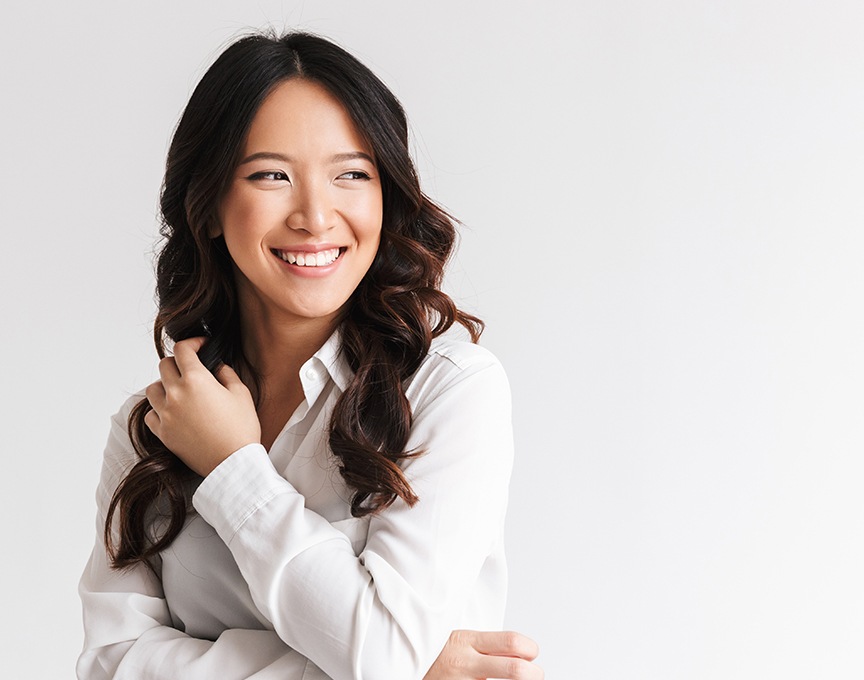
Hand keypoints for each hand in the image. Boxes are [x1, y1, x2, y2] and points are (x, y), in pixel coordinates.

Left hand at [144, 337, 260, 476]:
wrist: (232, 463)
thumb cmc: (240, 429)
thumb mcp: (241, 394)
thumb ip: (227, 373)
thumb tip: (217, 367)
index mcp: (196, 379)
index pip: (182, 349)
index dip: (192, 343)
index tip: (200, 346)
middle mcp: (176, 394)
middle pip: (164, 365)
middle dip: (178, 363)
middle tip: (191, 369)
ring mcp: (166, 414)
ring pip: (152, 389)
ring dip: (165, 385)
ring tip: (180, 391)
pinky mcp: (162, 433)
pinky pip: (150, 414)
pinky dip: (159, 409)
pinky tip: (173, 412)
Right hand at [423, 630, 542, 679]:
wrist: (402, 667)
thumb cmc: (433, 655)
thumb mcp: (457, 640)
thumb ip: (485, 646)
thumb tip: (519, 651)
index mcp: (466, 641)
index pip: (512, 642)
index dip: (530, 649)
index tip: (531, 654)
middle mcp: (465, 663)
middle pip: (516, 669)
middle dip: (534, 674)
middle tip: (535, 674)